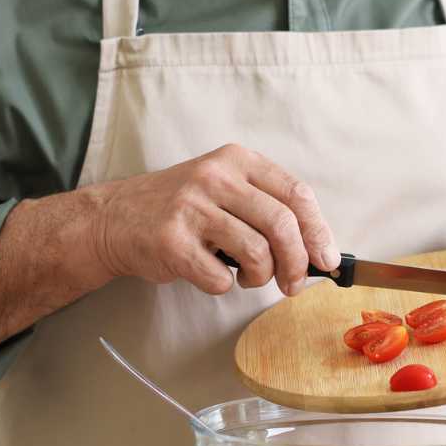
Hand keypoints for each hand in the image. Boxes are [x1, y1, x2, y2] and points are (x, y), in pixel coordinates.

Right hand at [88, 144, 339, 295]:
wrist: (117, 218)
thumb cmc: (182, 209)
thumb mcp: (225, 189)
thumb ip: (267, 209)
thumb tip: (317, 250)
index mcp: (236, 160)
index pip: (295, 193)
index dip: (318, 231)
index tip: (328, 258)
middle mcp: (214, 177)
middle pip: (281, 224)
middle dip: (297, 262)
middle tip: (294, 284)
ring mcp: (191, 208)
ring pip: (256, 253)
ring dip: (260, 277)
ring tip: (248, 277)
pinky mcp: (171, 241)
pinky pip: (220, 277)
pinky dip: (223, 285)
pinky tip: (212, 273)